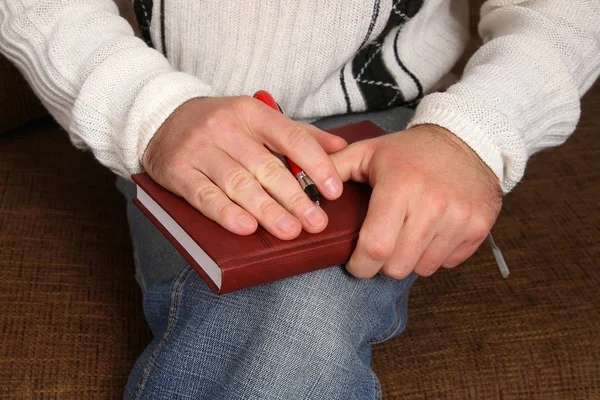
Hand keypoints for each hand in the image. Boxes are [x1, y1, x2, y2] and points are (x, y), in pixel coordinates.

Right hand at [142, 96, 346, 239]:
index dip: (315, 164)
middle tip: (316, 222)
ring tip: (289, 231)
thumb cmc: (220, 124)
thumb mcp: (258, 118)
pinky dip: (225, 213)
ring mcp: (200, 150)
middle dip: (294, 197)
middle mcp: (226, 128)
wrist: (162, 117)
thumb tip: (341, 146)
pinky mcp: (179, 171)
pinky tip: (246, 227)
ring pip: (238, 184)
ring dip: (266, 210)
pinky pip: (205, 195)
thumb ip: (299, 133)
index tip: (333, 191)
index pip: (291, 137)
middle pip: (266, 167)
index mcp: (251, 113)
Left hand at [331, 124, 501, 278]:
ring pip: (423, 268)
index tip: (356, 263)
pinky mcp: (478, 227)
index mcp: (400, 186)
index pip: (376, 248)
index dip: (360, 265)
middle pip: (398, 265)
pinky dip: (435, 256)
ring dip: (409, 260)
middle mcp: (433, 204)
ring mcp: (460, 218)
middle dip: (382, 264)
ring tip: (406, 236)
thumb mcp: (368, 152)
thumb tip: (302, 187)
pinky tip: (430, 233)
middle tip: (380, 247)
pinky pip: (448, 263)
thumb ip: (333, 169)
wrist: (467, 139)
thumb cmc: (410, 150)